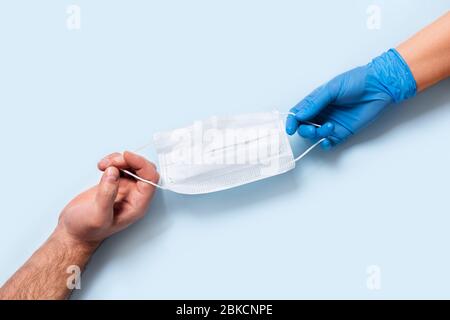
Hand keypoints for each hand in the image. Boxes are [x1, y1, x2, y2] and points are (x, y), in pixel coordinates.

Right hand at [56, 151, 158, 245]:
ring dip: (118, 159)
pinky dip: (112, 161)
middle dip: (129, 160)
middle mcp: (135, 195)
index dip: (141, 164)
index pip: (151, 179)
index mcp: (138, 204)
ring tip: (102, 165)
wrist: (73, 231)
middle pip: (143, 169)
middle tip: (111, 162)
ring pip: (132, 164)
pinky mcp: (115, 182)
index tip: (125, 156)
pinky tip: (101, 166)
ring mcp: (126, 188)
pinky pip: (120, 165)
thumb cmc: (87, 229)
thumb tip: (114, 172)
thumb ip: (107, 194)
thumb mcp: (97, 215)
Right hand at [286, 49, 416, 148]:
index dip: (292, 121)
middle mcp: (322, 113)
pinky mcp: (343, 132)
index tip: (291, 128)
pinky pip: (329, 142)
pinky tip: (328, 141)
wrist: (379, 86)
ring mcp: (331, 123)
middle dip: (304, 130)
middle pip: (304, 126)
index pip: (298, 113)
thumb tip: (298, 115)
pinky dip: (326, 144)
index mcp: (316, 101)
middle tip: (311, 129)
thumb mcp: (332, 88)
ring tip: (329, 127)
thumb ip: (314, 103)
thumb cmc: (356, 81)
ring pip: (315, 135)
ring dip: (317, 135)